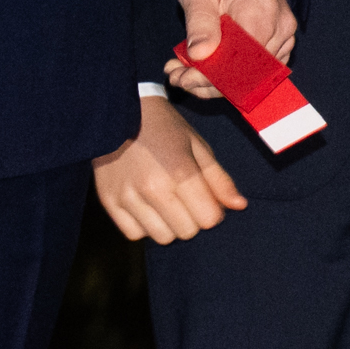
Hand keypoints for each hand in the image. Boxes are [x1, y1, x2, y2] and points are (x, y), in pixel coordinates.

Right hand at [93, 97, 247, 243]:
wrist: (119, 111)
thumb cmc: (165, 128)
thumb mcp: (197, 146)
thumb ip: (219, 179)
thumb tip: (240, 206)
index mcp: (180, 172)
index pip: (209, 219)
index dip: (212, 210)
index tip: (204, 196)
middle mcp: (152, 188)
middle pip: (187, 232)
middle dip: (192, 218)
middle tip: (183, 197)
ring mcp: (128, 197)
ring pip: (162, 237)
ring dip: (168, 225)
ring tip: (164, 202)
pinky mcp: (109, 201)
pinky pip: (135, 234)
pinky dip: (144, 226)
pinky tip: (145, 206)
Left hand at [169, 0, 296, 99]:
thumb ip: (200, 23)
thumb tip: (200, 56)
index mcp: (261, 14)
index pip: (240, 63)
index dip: (210, 77)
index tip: (182, 77)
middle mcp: (280, 29)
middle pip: (246, 74)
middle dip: (208, 83)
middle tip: (175, 76)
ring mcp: (282, 36)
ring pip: (250, 75)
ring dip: (216, 81)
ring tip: (182, 72)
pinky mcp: (277, 39)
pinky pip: (255, 67)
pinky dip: (229, 72)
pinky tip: (202, 68)